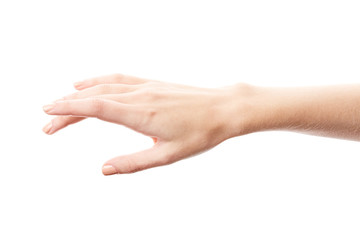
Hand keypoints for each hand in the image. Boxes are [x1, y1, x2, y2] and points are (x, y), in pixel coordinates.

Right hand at [43, 74, 251, 174]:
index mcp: (142, 114)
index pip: (97, 107)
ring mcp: (146, 86)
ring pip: (104, 85)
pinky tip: (88, 83)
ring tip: (61, 103)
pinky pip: (118, 78)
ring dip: (79, 93)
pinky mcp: (152, 83)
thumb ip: (134, 163)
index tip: (48, 113)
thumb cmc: (201, 133)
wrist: (224, 108)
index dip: (70, 110)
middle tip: (47, 120)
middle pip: (94, 97)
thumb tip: (105, 169)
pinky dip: (98, 80)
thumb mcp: (168, 155)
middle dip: (67, 107)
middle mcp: (140, 96)